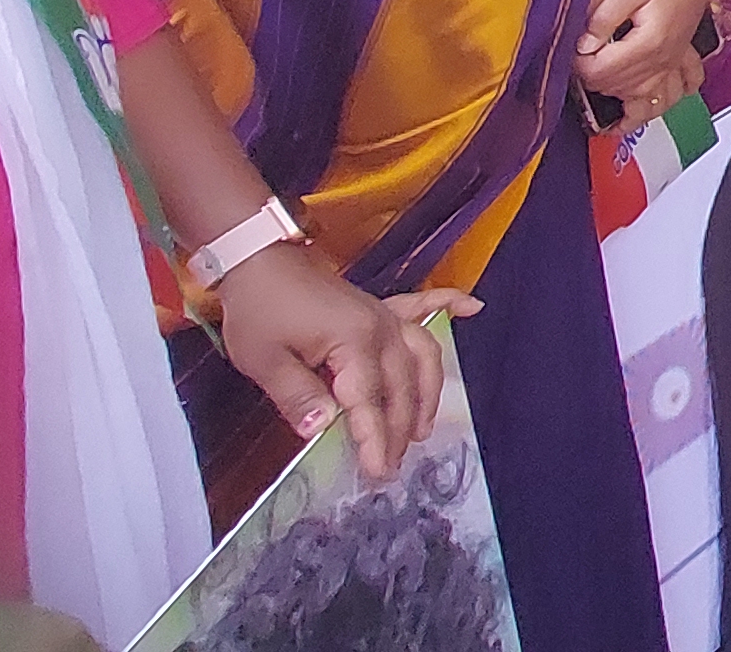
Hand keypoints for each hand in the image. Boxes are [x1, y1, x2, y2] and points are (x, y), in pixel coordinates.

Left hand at [212, 248, 466, 474]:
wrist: (257, 260)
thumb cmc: (258, 309)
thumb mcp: (264, 361)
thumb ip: (296, 396)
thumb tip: (320, 430)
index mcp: (352, 342)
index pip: (369, 401)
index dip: (374, 439)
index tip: (378, 471)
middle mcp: (380, 329)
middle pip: (401, 387)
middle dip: (400, 429)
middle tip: (392, 466)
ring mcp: (384, 315)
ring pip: (422, 358)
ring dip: (428, 394)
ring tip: (423, 429)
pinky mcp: (381, 306)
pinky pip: (423, 305)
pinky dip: (450, 304)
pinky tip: (473, 307)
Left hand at [577, 0, 719, 113]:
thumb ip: (603, 19)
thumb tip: (584, 45)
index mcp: (649, 42)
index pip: (602, 71)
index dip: (580, 64)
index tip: (573, 50)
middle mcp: (662, 60)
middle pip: (616, 88)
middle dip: (592, 78)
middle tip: (580, 60)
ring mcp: (670, 66)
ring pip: (639, 100)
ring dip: (615, 96)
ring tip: (598, 89)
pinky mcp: (674, 65)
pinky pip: (664, 98)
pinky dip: (646, 108)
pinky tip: (632, 110)